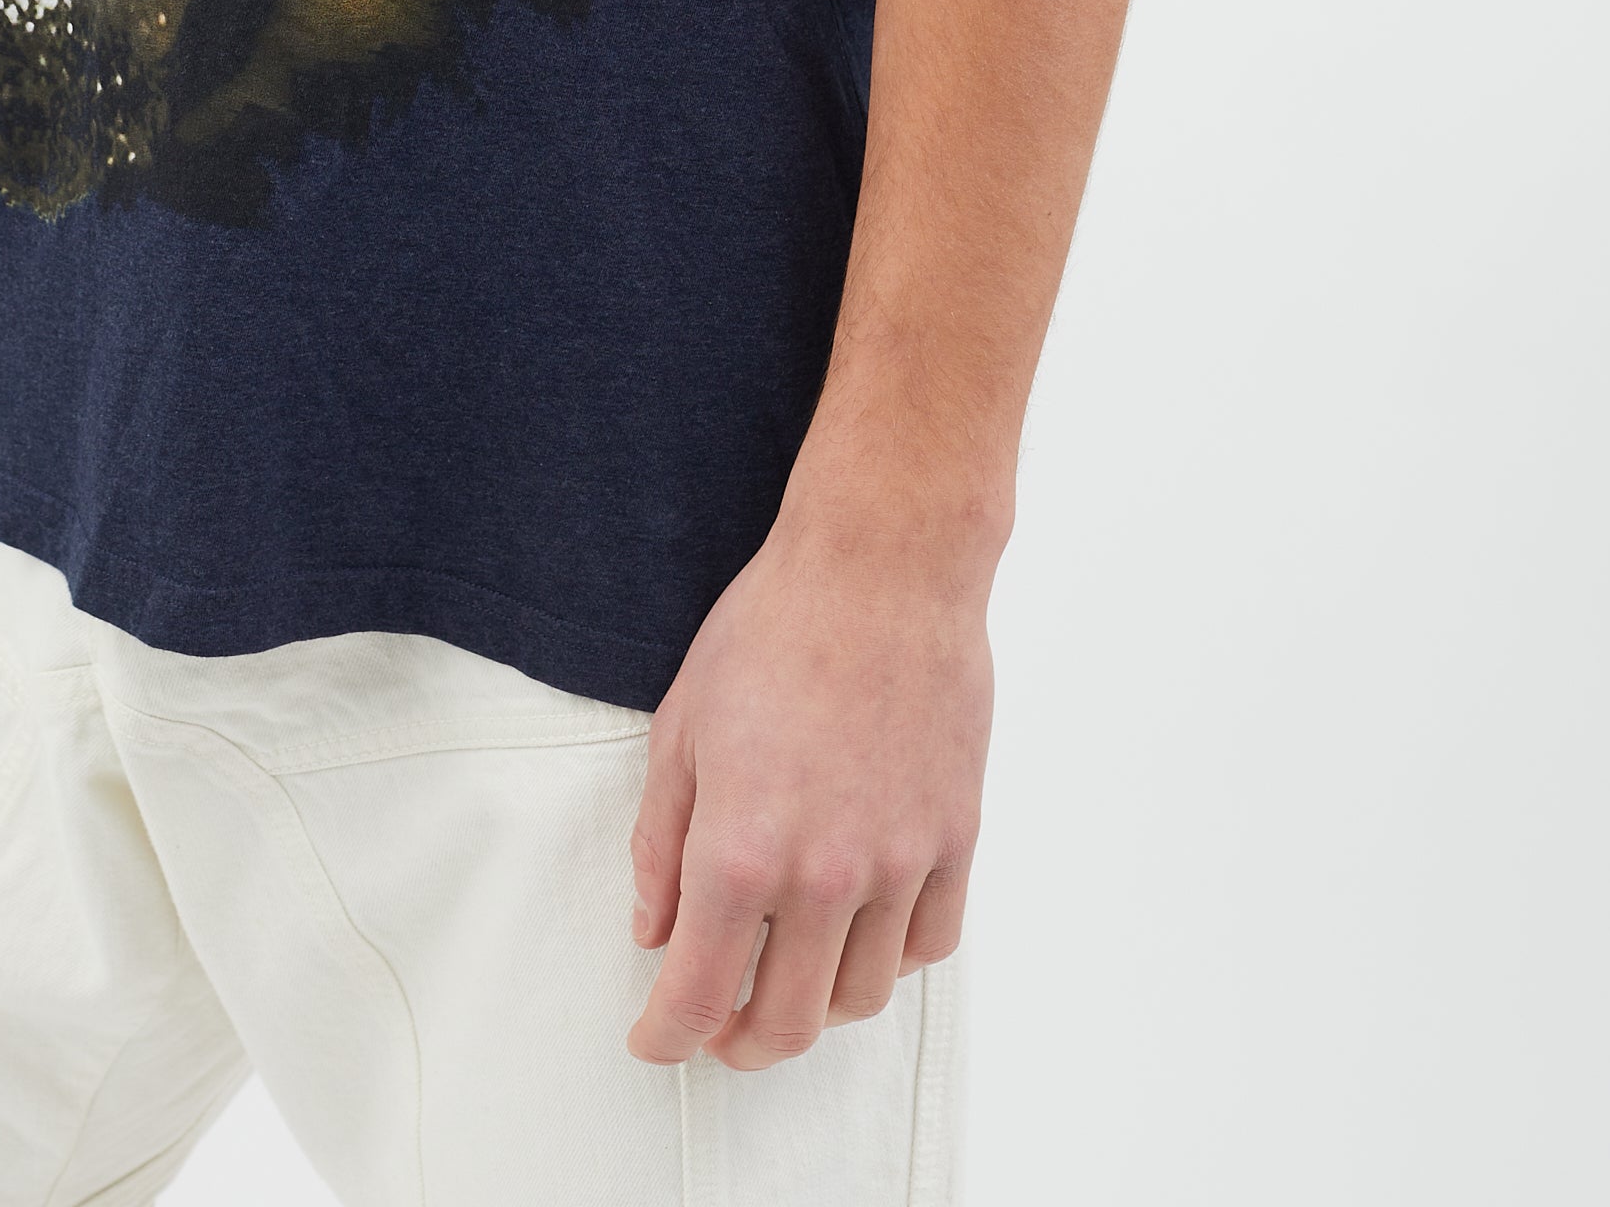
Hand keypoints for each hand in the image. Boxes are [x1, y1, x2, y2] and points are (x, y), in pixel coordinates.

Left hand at [623, 501, 991, 1069]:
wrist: (882, 567)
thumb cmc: (772, 631)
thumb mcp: (681, 730)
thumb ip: (660, 845)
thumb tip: (655, 931)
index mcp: (739, 851)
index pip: (699, 996)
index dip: (667, 1037)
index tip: (656, 1040)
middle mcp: (824, 876)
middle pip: (787, 1024)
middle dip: (740, 1044)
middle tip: (718, 1028)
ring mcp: (899, 863)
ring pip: (862, 997)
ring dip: (816, 1005)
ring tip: (788, 972)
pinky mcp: (954, 839)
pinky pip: (928, 945)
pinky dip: (888, 958)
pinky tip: (859, 931)